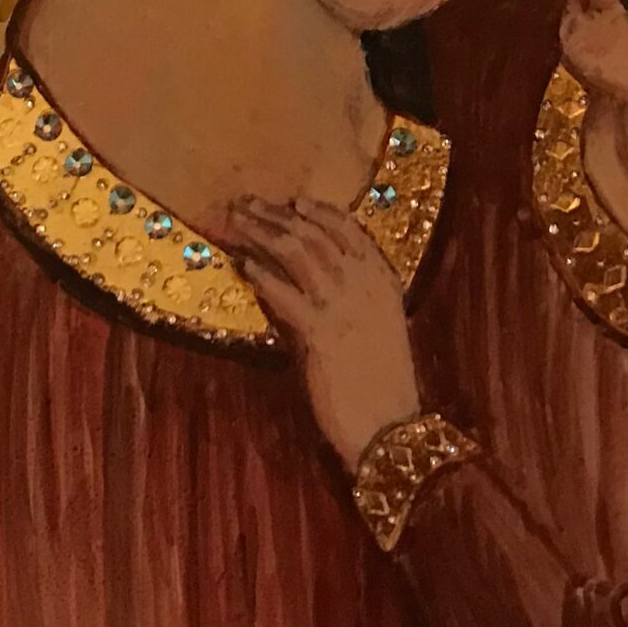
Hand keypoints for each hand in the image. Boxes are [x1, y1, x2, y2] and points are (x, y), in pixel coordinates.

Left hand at [221, 196, 421, 470]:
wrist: (390, 425)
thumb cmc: (382, 384)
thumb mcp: (377, 328)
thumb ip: (352, 299)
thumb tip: (309, 281)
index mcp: (383, 282)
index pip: (349, 231)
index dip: (320, 212)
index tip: (295, 201)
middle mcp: (364, 286)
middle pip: (314, 235)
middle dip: (277, 215)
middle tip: (248, 203)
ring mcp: (342, 306)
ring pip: (296, 253)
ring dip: (262, 232)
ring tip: (237, 222)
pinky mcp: (320, 333)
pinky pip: (284, 293)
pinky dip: (261, 276)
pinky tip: (243, 266)